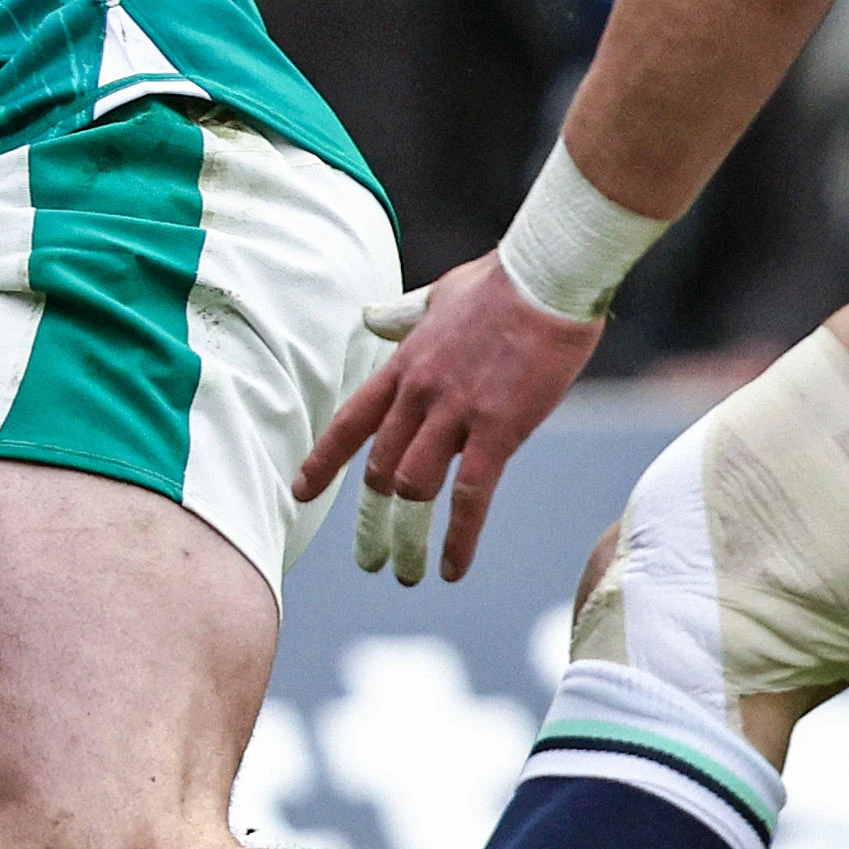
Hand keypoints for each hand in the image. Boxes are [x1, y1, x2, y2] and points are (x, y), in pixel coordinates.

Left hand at [293, 255, 604, 586]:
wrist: (547, 275)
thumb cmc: (502, 281)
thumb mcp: (439, 294)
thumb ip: (402, 314)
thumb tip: (371, 315)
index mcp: (404, 365)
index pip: (350, 422)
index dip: (324, 462)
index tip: (301, 492)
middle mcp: (419, 394)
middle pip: (380, 469)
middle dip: (371, 520)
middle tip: (370, 557)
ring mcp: (455, 413)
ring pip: (414, 489)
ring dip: (407, 538)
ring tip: (407, 573)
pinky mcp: (498, 430)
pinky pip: (470, 498)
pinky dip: (458, 540)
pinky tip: (453, 569)